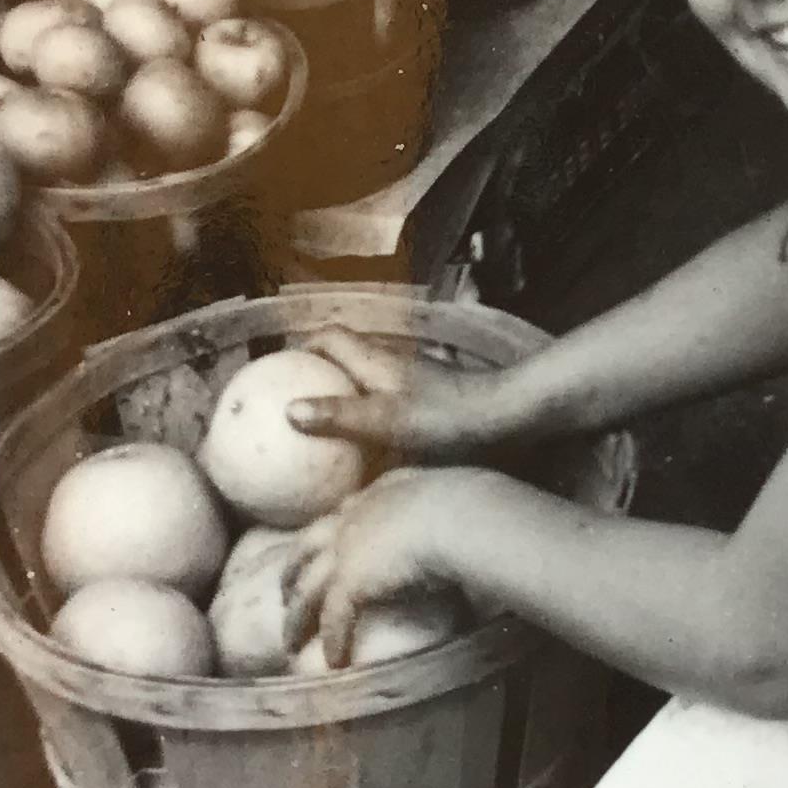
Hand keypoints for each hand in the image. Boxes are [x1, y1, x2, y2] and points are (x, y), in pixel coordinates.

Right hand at [280, 330, 521, 464]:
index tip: (279, 371)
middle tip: (297, 401)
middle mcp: (392, 363)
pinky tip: (373, 450)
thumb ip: (339, 416)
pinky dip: (375, 416)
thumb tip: (289, 411)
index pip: (329, 337)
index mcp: (375, 360)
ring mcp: (415, 380)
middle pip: (347, 357)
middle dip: (321, 372)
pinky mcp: (433, 400)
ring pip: (370, 379)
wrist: (508, 416)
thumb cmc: (447, 417)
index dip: (301, 348)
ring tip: (328, 428)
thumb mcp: (386, 421)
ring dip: (349, 394)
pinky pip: (392, 403)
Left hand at [282, 466, 486, 664]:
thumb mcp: (455, 497)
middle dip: (294, 568)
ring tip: (290, 640)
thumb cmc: (471, 507)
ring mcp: (346, 550)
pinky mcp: (349, 582)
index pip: (347, 511)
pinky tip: (334, 661)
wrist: (458, 517)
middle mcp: (354, 518)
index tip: (331, 543)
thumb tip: (466, 524)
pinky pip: (333, 618)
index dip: (335, 530)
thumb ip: (448, 510)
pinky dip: (333, 641)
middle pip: (309, 545)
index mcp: (381, 493)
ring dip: (297, 617)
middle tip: (286, 590)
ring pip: (307, 588)